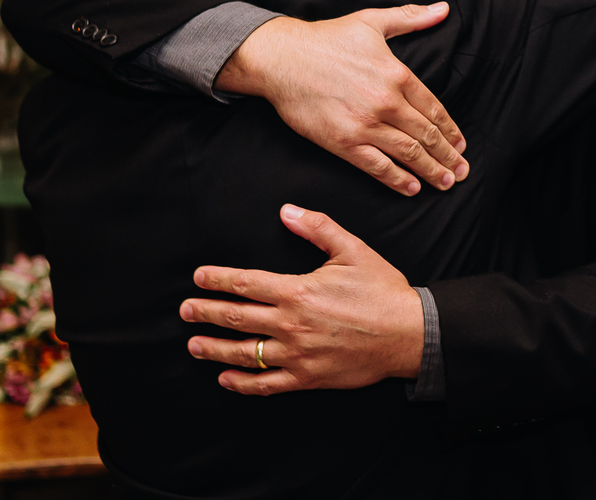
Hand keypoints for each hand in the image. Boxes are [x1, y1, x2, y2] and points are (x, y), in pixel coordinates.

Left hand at [180, 205, 424, 395]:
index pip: (246, 283)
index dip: (218, 279)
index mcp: (298, 291)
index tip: (199, 277)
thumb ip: (318, 228)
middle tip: (185, 310)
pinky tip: (226, 379)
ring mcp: (298, 354)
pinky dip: (242, 383)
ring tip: (194, 345)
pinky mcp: (308, 378)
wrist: (410, 334)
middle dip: (205, 313)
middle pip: (235, 318)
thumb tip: (287, 211)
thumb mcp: (353, 250)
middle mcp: (291, 324)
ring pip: (245, 353)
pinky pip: (267, 384)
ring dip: (214, 349)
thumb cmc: (382, 291)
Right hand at [216, 3, 467, 196]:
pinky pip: (378, 166)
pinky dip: (398, 180)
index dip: (450, 129)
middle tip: (462, 171)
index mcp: (397, 74)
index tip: (460, 143)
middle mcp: (386, 102)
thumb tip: (442, 9)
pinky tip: (412, 188)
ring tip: (445, 182)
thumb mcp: (372, 21)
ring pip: (408, 153)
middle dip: (448, 155)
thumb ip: (411, 17)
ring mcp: (365, 124)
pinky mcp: (343, 142)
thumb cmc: (326, 38)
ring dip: (431, 170)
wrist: (282, 58)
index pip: (433, 108)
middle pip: (426, 134)